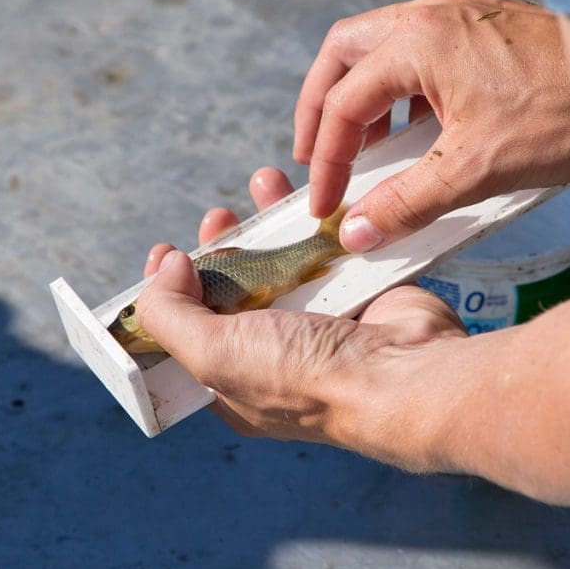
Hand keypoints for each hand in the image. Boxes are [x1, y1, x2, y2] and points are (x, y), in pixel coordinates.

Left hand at [137, 167, 466, 466]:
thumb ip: (170, 314)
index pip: (189, 335)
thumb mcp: (213, 354)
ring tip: (261, 186)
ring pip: (285, 263)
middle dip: (222, 250)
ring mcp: (321, 322)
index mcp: (236, 383)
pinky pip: (329, 249)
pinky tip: (308, 197)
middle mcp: (277, 354)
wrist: (403, 372)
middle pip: (237, 291)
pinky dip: (317, 221)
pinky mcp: (359, 293)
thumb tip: (166, 268)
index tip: (167, 253)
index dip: (171, 295)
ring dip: (269, 224)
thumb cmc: (307, 377)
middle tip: (216, 221)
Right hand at [294, 0, 569, 251]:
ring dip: (364, 97)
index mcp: (420, 41)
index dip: (326, 160)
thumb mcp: (476, 170)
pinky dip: (405, 91)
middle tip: (317, 157)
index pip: (344, 102)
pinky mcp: (487, 28)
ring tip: (364, 151)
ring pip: (384, 48)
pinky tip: (419, 133)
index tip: (323, 203)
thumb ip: (408, 203)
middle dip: (322, 106)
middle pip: (346, 53)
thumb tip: (358, 232)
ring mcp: (463, 15)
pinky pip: (423, 53)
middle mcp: (434, 14)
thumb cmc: (564, 116)